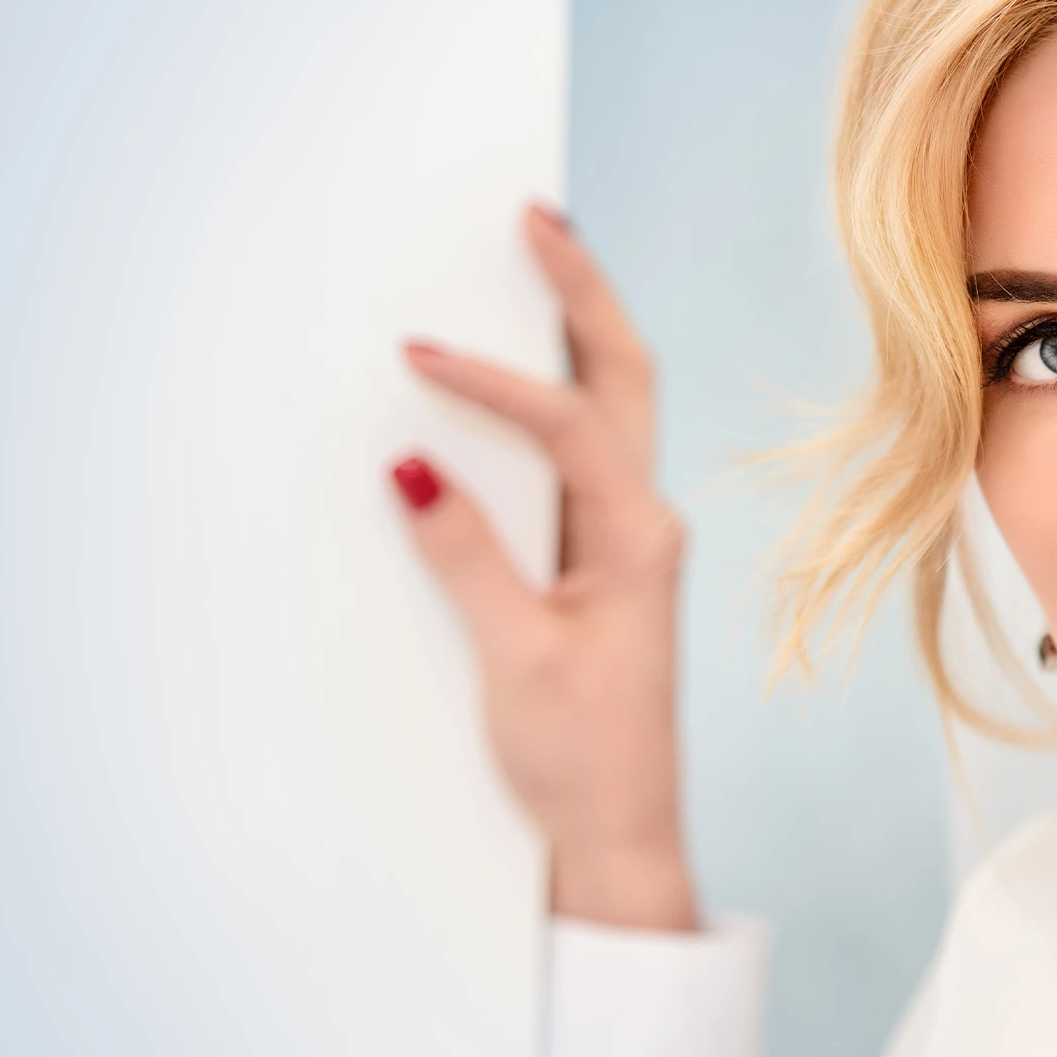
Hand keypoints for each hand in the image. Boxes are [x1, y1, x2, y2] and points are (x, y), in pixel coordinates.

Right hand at [392, 203, 696, 931]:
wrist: (621, 838)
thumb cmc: (583, 759)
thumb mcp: (513, 659)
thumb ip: (466, 559)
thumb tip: (411, 468)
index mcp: (638, 541)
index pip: (566, 424)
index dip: (492, 382)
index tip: (416, 354)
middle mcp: (645, 526)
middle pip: (622, 378)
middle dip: (582, 294)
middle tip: (539, 217)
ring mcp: (630, 542)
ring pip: (612, 409)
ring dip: (579, 331)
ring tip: (540, 261)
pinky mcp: (605, 564)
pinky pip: (583, 458)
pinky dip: (556, 400)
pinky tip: (521, 378)